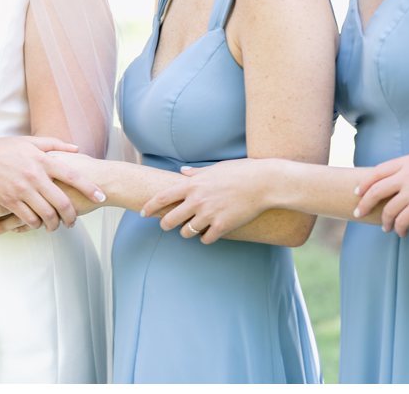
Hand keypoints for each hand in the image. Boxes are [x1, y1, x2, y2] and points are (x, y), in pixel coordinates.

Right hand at [0, 137, 82, 231]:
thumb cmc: (0, 148)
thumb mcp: (28, 142)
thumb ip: (54, 145)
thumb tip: (76, 149)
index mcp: (42, 160)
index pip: (73, 176)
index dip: (90, 188)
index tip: (101, 197)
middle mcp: (35, 175)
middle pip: (62, 201)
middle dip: (72, 215)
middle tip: (74, 221)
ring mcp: (21, 190)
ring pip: (46, 214)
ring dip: (54, 224)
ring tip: (57, 226)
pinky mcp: (8, 201)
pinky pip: (27, 219)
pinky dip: (35, 224)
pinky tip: (37, 225)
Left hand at [141, 159, 274, 243]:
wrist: (265, 183)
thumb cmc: (242, 172)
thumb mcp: (216, 168)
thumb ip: (196, 173)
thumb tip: (182, 172)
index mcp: (193, 185)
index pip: (162, 198)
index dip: (150, 207)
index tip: (143, 213)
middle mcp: (197, 200)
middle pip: (170, 220)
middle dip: (165, 224)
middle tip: (168, 225)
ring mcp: (209, 214)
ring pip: (186, 232)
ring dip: (187, 232)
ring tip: (193, 228)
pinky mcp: (222, 226)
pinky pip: (205, 239)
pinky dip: (205, 238)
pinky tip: (210, 233)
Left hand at [354, 146, 408, 235]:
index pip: (379, 171)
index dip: (366, 182)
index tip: (359, 190)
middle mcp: (406, 176)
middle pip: (376, 190)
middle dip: (365, 203)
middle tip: (359, 212)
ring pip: (388, 209)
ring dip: (384, 220)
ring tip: (385, 227)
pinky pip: (403, 220)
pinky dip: (399, 228)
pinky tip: (401, 233)